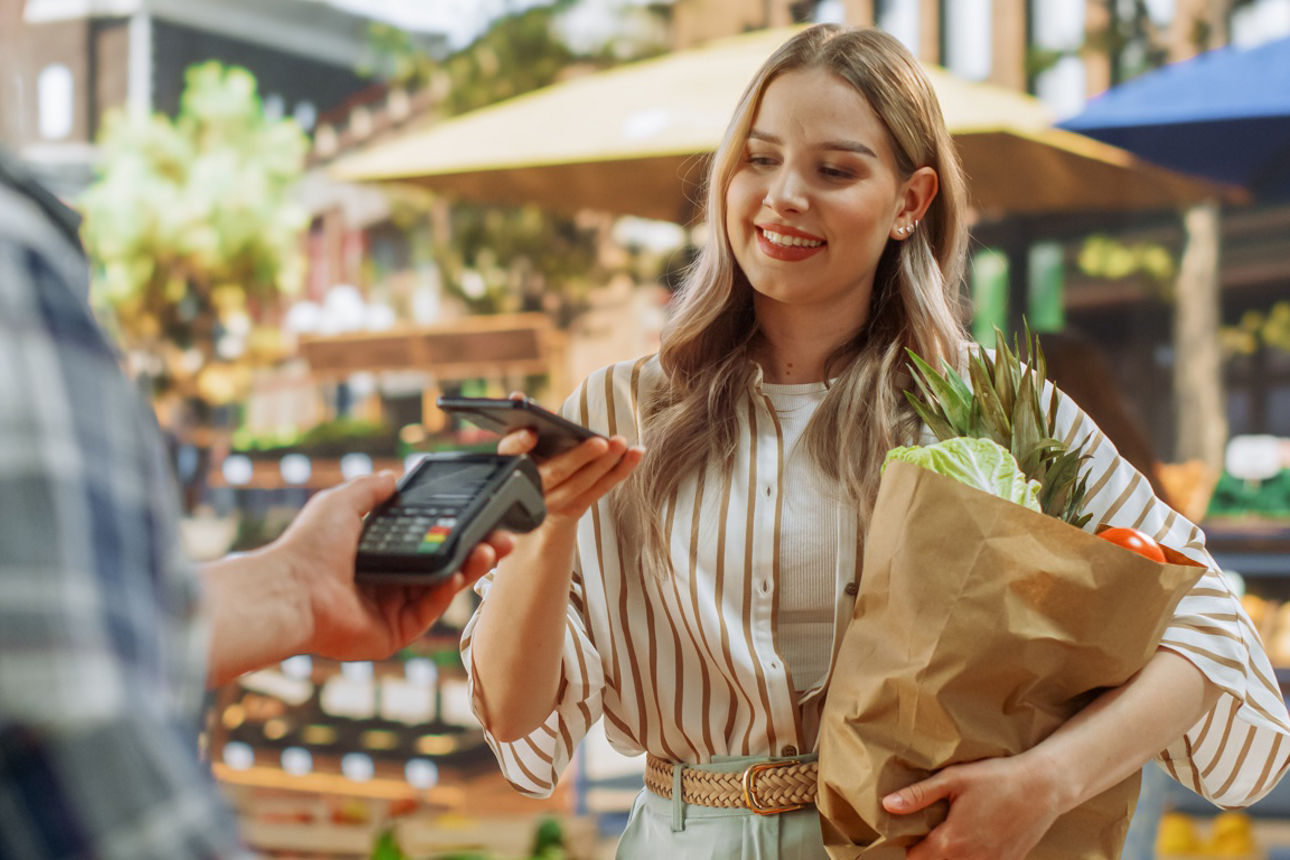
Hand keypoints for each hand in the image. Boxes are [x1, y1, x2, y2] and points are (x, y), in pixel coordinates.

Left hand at [274, 472, 514, 660]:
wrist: (291, 591)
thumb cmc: (309, 547)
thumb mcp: (341, 502)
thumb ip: (371, 489)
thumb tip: (394, 475)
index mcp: (377, 554)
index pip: (426, 541)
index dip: (454, 530)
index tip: (481, 516)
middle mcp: (387, 582)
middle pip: (443, 565)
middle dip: (476, 550)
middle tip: (503, 536)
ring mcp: (392, 610)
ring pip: (442, 588)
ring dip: (470, 568)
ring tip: (492, 549)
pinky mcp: (394, 634)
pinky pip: (428, 611)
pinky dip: (446, 592)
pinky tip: (458, 573)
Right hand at [497, 425, 643, 526]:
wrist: (538, 501)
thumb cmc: (533, 459)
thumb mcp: (523, 442)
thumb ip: (523, 419)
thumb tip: (518, 397)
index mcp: (512, 465)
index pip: (511, 454)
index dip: (519, 444)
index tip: (532, 433)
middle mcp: (531, 488)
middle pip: (555, 472)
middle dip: (579, 457)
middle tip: (600, 442)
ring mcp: (553, 503)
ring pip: (581, 484)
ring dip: (605, 464)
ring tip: (622, 443)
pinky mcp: (574, 509)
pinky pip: (600, 490)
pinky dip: (620, 471)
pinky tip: (636, 453)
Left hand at [881, 755, 1062, 859]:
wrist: (1043, 786)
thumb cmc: (997, 778)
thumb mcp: (954, 779)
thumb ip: (919, 795)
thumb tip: (888, 805)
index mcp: (951, 842)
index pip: (915, 859)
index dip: (909, 845)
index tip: (910, 830)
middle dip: (930, 851)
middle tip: (933, 828)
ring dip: (952, 855)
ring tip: (955, 832)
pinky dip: (975, 856)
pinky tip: (978, 837)